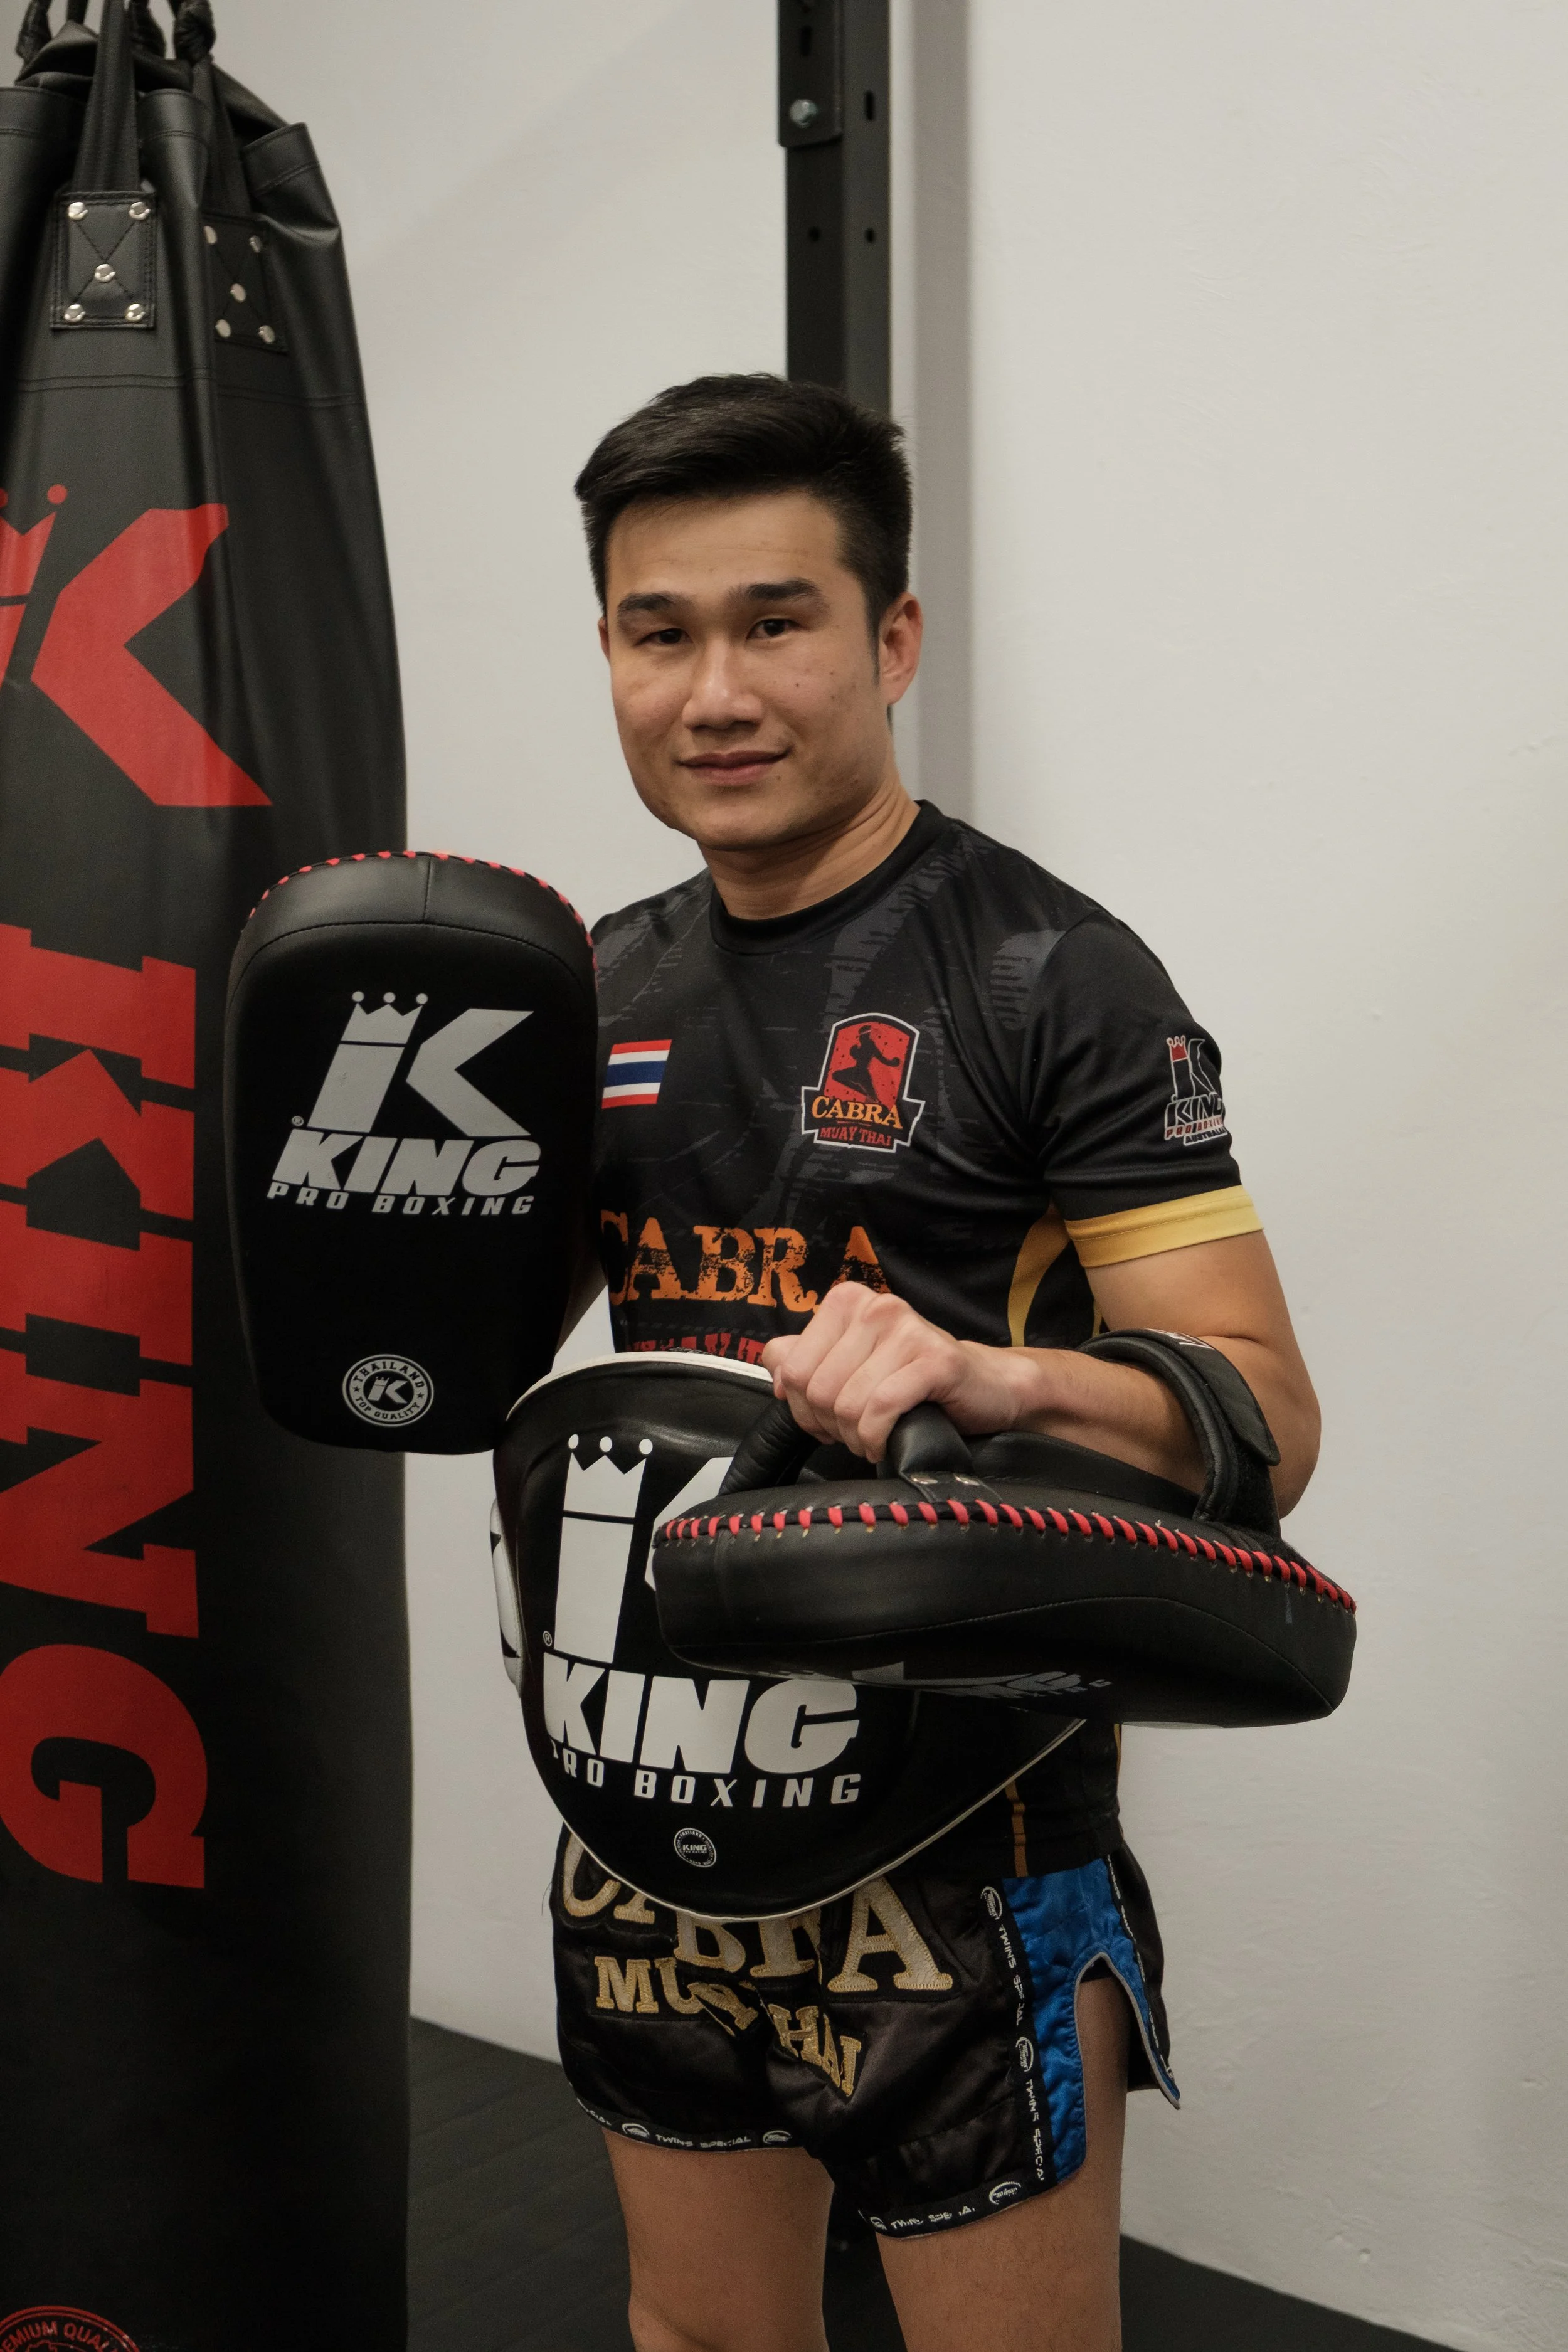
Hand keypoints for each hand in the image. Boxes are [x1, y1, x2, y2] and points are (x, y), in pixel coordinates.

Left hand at [760, 1283, 1039, 1462]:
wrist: (982, 1387)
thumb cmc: (911, 1379)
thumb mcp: (850, 1364)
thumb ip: (804, 1359)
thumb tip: (776, 1365)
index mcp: (847, 1302)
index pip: (791, 1368)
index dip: (803, 1407)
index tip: (828, 1418)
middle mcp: (876, 1307)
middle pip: (817, 1389)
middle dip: (831, 1425)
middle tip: (855, 1431)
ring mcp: (907, 1330)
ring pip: (847, 1403)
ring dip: (857, 1436)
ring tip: (875, 1435)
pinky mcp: (935, 1359)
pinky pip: (882, 1409)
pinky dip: (877, 1437)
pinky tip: (884, 1442)